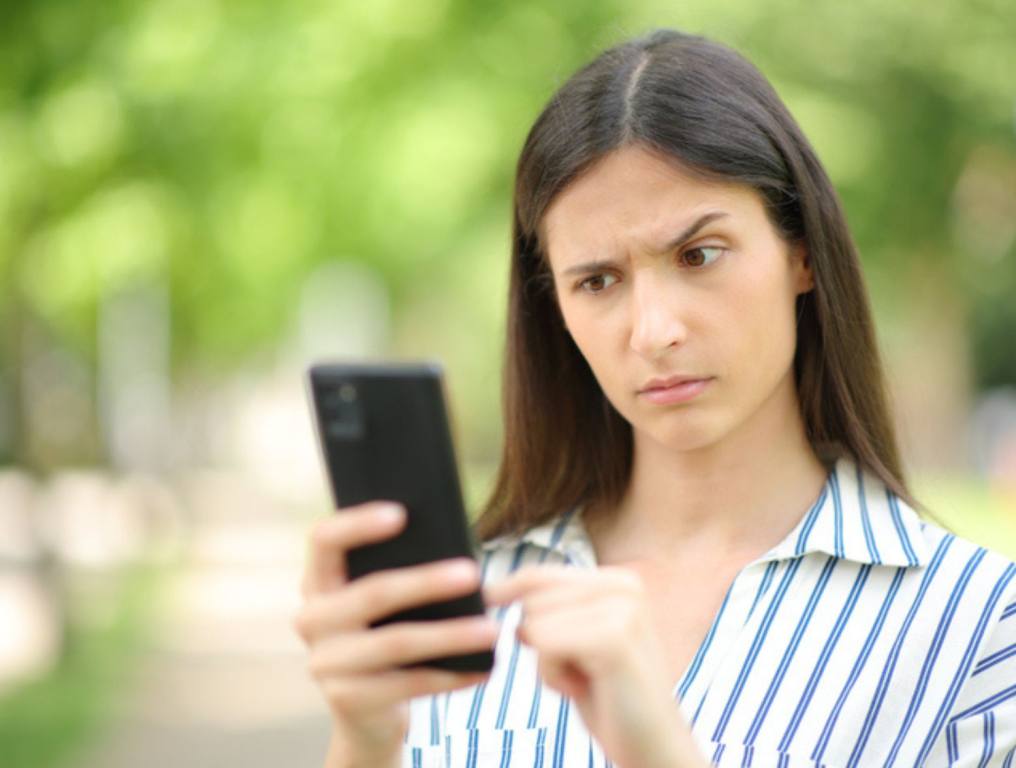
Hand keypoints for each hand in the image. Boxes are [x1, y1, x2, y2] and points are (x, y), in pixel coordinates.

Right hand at [293, 501, 498, 767]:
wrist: (367, 711)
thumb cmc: (386, 634)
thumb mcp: (386, 602)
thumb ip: (405, 572)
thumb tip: (466, 557)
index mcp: (319, 580)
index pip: (323, 540)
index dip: (358, 524)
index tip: (401, 513)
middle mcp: (311, 618)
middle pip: (373, 593)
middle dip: (427, 582)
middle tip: (473, 573)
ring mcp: (324, 662)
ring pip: (396, 642)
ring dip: (450, 635)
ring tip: (492, 629)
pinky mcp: (346, 699)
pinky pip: (407, 684)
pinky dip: (450, 676)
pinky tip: (483, 669)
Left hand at [483, 564, 707, 767]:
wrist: (653, 746)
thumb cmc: (609, 698)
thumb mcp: (574, 644)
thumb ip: (548, 611)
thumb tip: (495, 591)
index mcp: (618, 581)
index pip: (540, 574)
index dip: (507, 589)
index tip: (486, 596)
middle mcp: (624, 585)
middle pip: (532, 600)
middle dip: (540, 642)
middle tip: (581, 671)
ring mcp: (623, 609)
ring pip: (534, 623)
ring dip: (547, 663)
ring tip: (587, 680)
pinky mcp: (614, 638)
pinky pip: (544, 645)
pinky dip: (553, 676)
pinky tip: (586, 688)